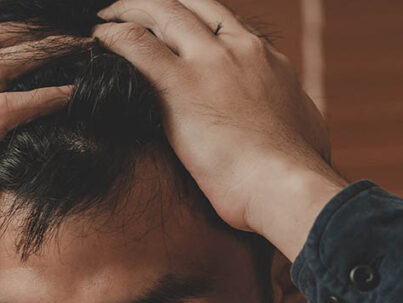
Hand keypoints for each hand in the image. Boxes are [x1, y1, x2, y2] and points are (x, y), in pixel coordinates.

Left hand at [93, 0, 346, 259]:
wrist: (285, 185)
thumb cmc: (295, 173)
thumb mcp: (305, 129)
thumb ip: (292, 114)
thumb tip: (297, 121)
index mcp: (265, 59)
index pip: (223, 23)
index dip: (193, 21)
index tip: (172, 28)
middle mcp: (238, 49)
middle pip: (190, 6)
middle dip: (156, 4)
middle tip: (130, 8)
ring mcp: (209, 62)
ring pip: (162, 13)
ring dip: (129, 10)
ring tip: (106, 17)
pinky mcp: (180, 84)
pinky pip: (135, 45)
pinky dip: (112, 37)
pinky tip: (98, 40)